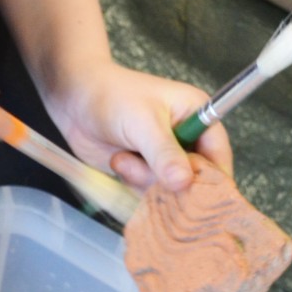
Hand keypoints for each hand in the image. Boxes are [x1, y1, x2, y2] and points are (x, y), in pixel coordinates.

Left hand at [46, 61, 232, 192]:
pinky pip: (149, 191)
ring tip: (123, 158)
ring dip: (145, 181)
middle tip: (145, 170)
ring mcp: (164, 157)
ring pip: (170, 189)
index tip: (196, 195)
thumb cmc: (111, 96)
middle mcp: (186, 138)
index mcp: (198, 115)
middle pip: (196, 179)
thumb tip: (184, 182)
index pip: (218, 155)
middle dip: (171, 182)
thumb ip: (164, 153)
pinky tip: (118, 163)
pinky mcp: (144, 170)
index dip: (211, 178)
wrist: (73, 98)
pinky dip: (134, 184)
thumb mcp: (142, 122)